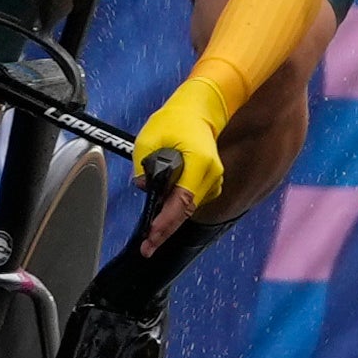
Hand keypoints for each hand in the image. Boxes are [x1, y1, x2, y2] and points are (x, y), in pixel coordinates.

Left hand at [128, 84, 232, 243]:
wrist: (200, 109)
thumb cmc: (176, 120)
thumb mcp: (149, 139)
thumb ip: (143, 166)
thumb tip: (146, 187)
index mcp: (199, 162)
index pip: (182, 201)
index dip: (166, 222)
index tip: (151, 236)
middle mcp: (211, 174)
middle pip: (186, 210)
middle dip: (165, 230)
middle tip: (147, 248)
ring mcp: (214, 179)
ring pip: (188, 208)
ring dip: (169, 221)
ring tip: (151, 237)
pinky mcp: (211, 182)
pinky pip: (191, 202)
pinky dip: (176, 211)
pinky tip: (161, 219)